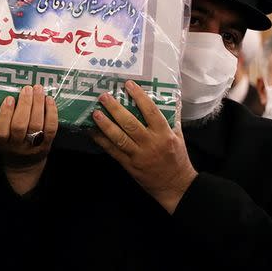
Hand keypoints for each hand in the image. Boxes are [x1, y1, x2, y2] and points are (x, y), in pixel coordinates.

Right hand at [0, 85, 58, 194]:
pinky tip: (49, 100)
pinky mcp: (47, 143)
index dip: (5, 114)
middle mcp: (16, 145)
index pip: (1, 130)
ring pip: (37, 125)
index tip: (9, 98)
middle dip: (24, 105)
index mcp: (0, 142)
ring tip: (38, 89)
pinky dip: (51, 113)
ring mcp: (32, 145)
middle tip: (26, 88)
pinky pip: (51, 128)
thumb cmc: (4, 143)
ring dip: (38, 105)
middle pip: (21, 126)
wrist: (23, 165)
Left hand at [90, 80, 196, 213]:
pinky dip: (102, 141)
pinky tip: (93, 132)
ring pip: (119, 138)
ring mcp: (138, 155)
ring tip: (95, 113)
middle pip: (130, 123)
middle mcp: (150, 143)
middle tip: (104, 97)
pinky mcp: (129, 165)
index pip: (151, 111)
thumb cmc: (178, 158)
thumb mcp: (179, 136)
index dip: (139, 97)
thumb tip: (168, 99)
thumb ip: (171, 118)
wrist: (176, 186)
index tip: (129, 85)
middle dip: (115, 109)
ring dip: (105, 125)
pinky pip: (113, 151)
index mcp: (164, 134)